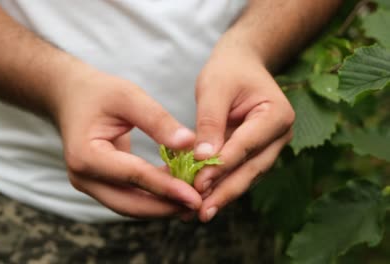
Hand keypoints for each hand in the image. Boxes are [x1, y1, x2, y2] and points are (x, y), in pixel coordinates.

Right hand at [51, 63, 201, 217]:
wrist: (70, 97)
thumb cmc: (98, 92)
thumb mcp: (128, 96)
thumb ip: (158, 120)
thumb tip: (190, 144)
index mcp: (86, 155)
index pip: (133, 176)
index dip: (166, 187)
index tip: (196, 196)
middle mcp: (82, 177)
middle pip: (130, 204)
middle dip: (166, 207)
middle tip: (201, 205)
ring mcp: (88, 184)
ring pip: (130, 207)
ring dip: (161, 207)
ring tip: (194, 202)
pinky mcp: (98, 185)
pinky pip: (128, 198)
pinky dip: (152, 197)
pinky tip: (178, 190)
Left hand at [192, 46, 294, 221]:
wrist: (240, 65)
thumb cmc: (228, 72)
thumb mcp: (214, 89)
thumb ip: (210, 123)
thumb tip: (204, 159)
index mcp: (277, 115)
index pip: (247, 145)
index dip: (222, 166)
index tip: (198, 183)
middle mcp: (279, 136)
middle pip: (251, 169)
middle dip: (225, 191)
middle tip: (201, 212)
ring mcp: (269, 147)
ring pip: (246, 176)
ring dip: (222, 195)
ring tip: (198, 213)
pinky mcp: (255, 154)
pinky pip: (238, 173)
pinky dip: (220, 186)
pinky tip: (202, 200)